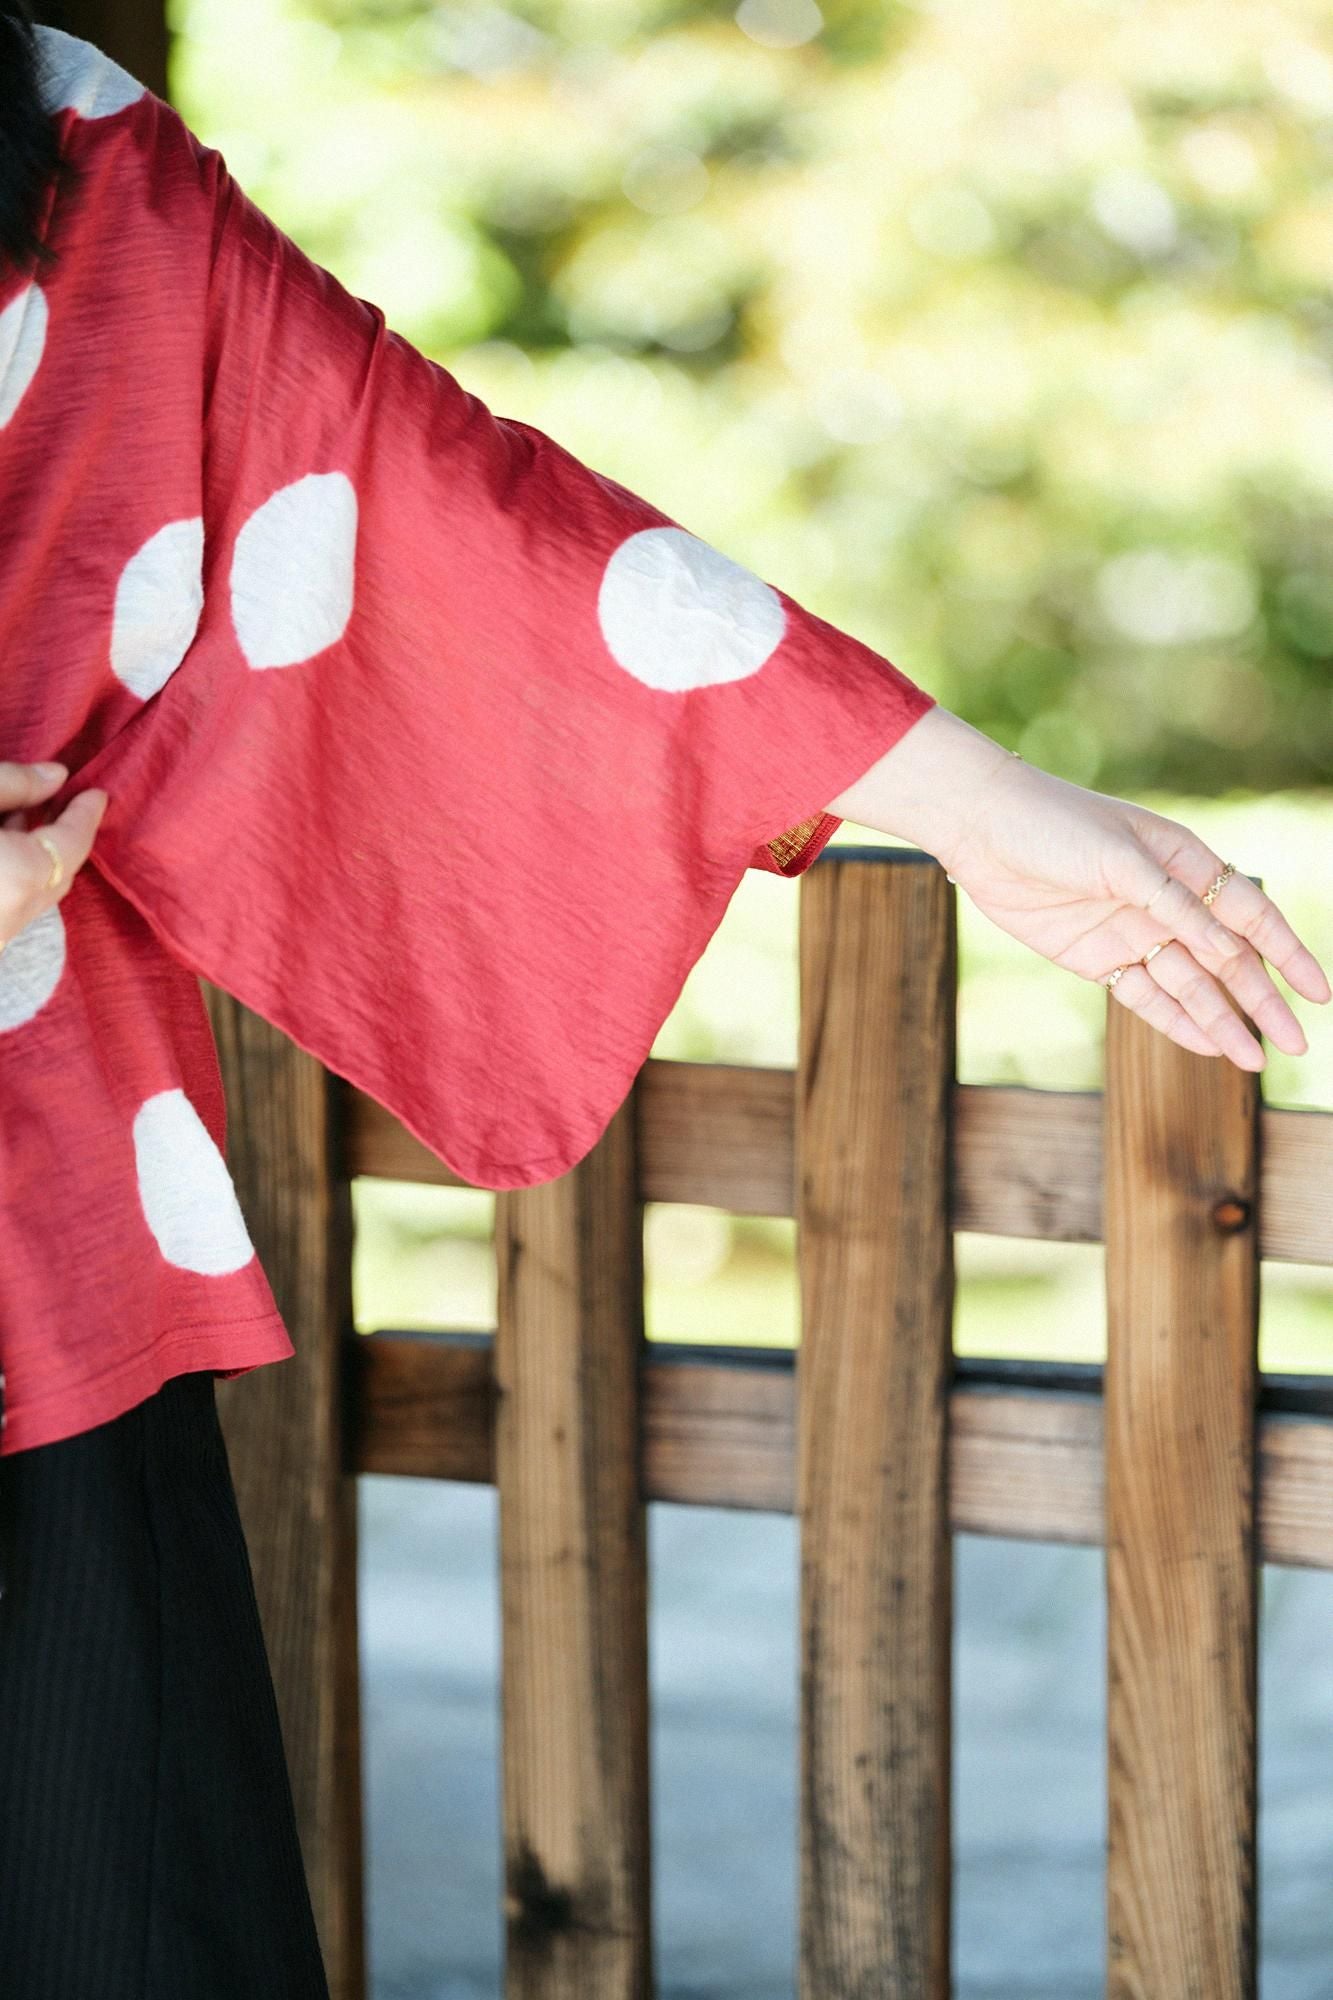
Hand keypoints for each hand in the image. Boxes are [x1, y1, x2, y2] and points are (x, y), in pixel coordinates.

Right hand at [0, 762, 107, 953]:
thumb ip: (14, 784)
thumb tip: (56, 776)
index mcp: (21, 877)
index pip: (72, 842)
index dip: (85, 814)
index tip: (97, 794)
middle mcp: (16, 914)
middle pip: (59, 872)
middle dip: (67, 836)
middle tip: (68, 802)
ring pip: (35, 891)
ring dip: (39, 855)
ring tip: (29, 815)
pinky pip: (13, 902)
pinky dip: (18, 874)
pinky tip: (5, 846)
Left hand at [939, 753, 1329, 1071]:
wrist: (980, 828)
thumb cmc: (1054, 823)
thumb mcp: (1120, 858)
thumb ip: (1174, 904)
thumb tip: (1231, 953)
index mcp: (1184, 861)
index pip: (1250, 915)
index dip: (1288, 955)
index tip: (1318, 995)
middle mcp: (1165, 900)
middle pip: (1226, 960)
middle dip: (1261, 1001)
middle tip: (1294, 1044)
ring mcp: (1132, 931)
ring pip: (1190, 985)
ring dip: (1222, 1021)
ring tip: (1254, 1060)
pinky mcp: (1096, 957)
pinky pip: (1146, 995)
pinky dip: (1176, 1021)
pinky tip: (1207, 1044)